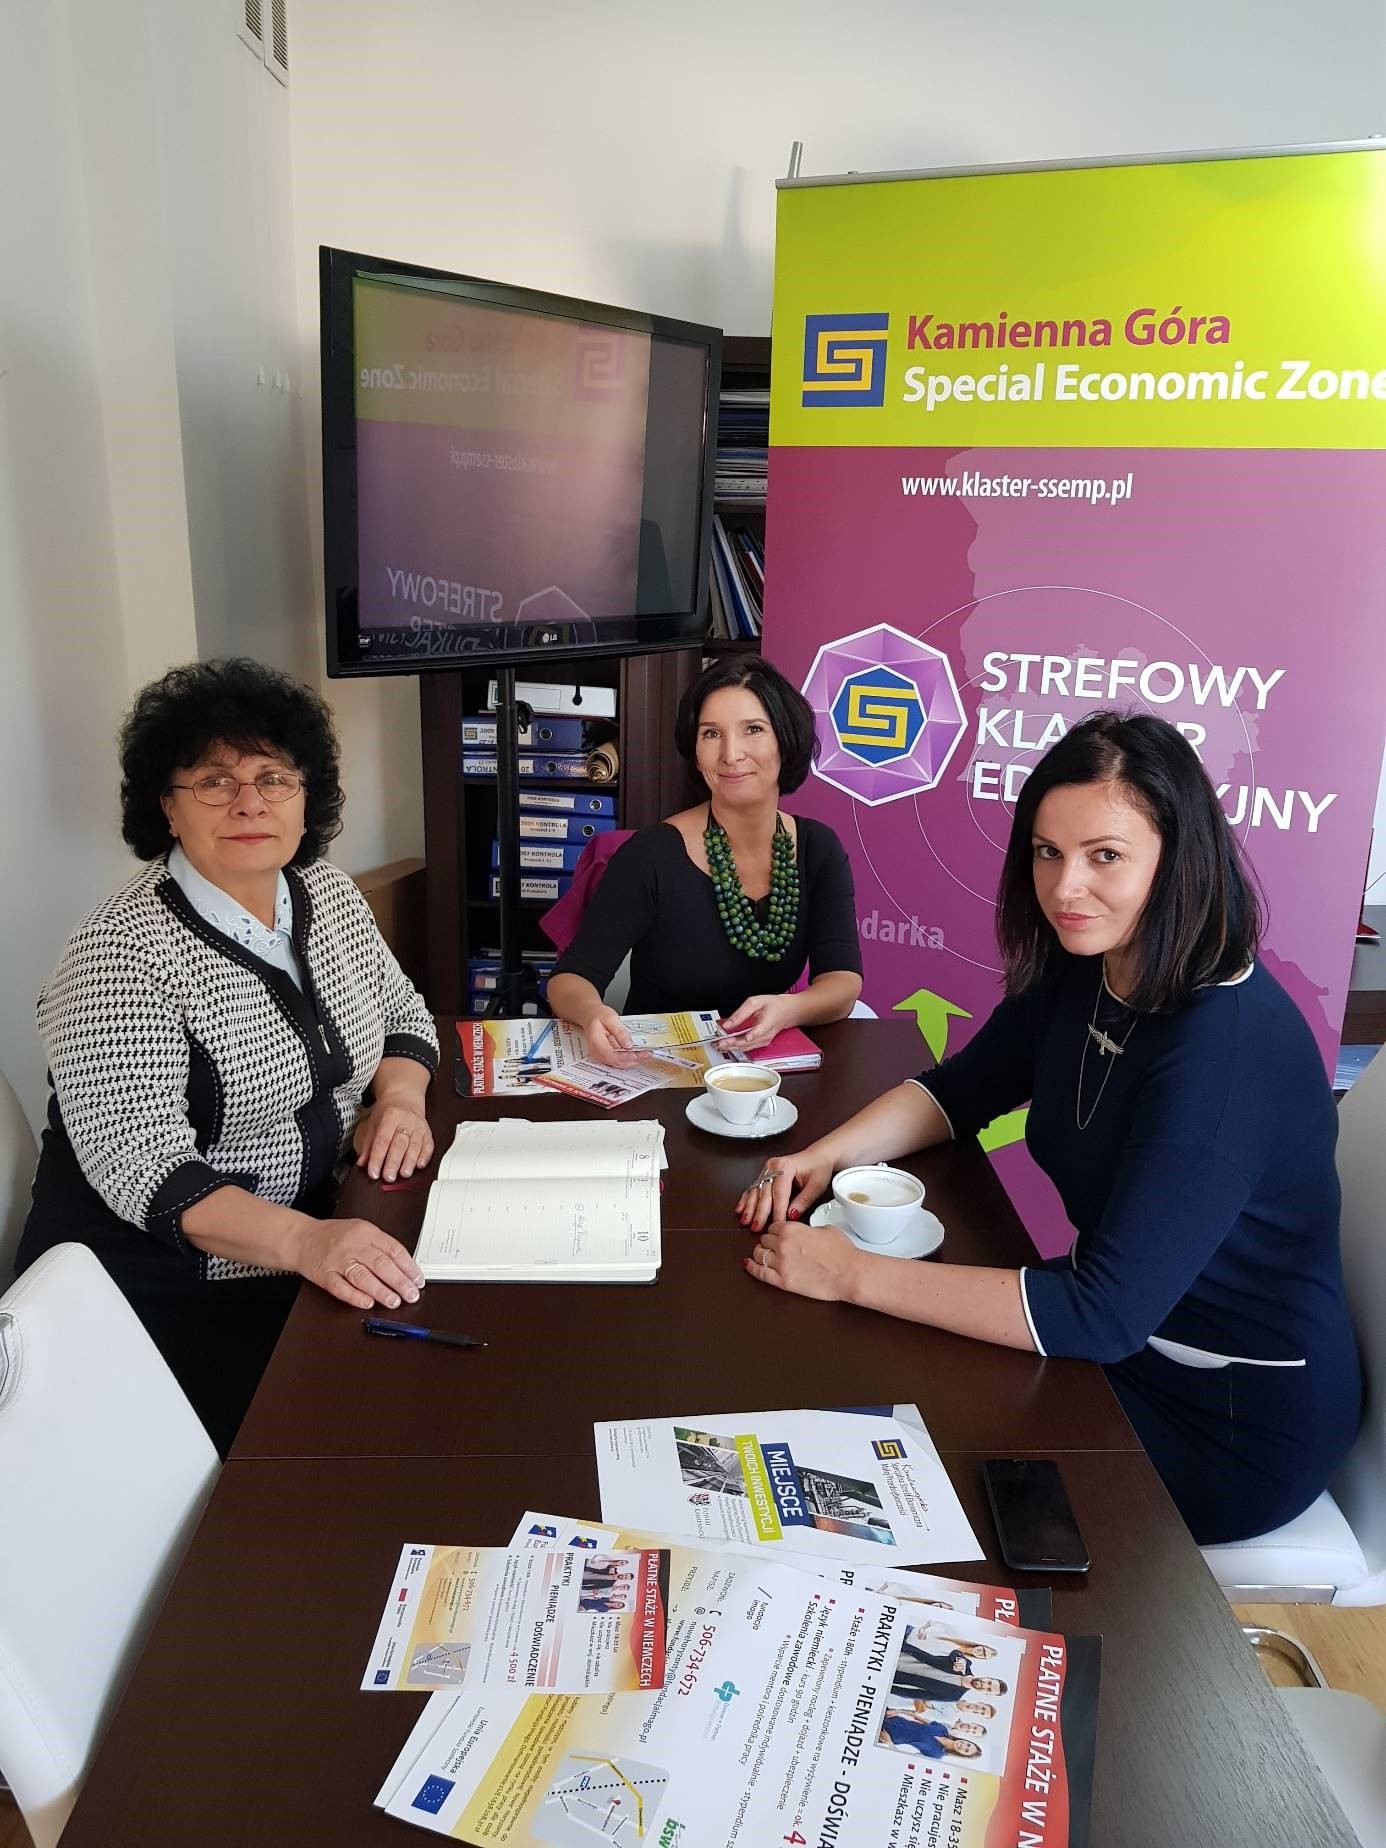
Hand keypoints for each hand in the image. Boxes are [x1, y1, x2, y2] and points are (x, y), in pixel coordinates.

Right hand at [291, 1215, 424, 1309]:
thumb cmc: (334, 1236)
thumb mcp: (361, 1230)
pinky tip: (367, 1303)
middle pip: (381, 1264)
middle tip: (411, 1294)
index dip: (408, 1267)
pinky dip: (355, 1297)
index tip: (418, 1280)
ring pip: (362, 1277)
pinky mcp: (324, 1275)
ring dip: (381, 1291)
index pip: (393, 1249)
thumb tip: (405, 1268)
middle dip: (399, 1281)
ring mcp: (338, 1260)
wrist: (302, 1238)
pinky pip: (341, 1288)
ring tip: (394, 1301)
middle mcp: (353, 1245)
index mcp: (366, 1232)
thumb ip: (381, 1246)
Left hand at [354, 1095, 433, 1181]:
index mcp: (389, 1117)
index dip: (377, 1158)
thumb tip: (362, 1163)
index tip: (373, 1172)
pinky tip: (419, 1165)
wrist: (404, 1097)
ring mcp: (418, 1126)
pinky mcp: (427, 1131)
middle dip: (394, 1162)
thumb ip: (368, 1145)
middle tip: (388, 1177)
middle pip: (399, 1144)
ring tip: (404, 1174)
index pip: (382, 1140)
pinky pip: (428, 1144)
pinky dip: (425, 1156)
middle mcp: (405, 1121)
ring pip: (415, 1145)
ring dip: (410, 1161)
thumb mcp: (373, 1123)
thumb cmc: (387, 1112)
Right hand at [585, 1007, 641, 1067]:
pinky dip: (629, 1057)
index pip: (613, 1057)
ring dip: (633, 1059)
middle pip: (618, 1063)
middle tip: (647, 1053)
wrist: (591, 1015)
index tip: (641, 1054)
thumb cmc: (598, 1015)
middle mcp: (597, 1053)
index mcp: (596, 1044)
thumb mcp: (611, 1018)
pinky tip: (637, 1052)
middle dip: (634, 1059)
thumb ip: (620, 1031)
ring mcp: (601, 1056)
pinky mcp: (606, 1056)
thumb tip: (628, 1044)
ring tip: (644, 1052)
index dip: (628, 1057)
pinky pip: (619, 1060)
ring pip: (620, 1063)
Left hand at [717, 992, 796, 1052]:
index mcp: (767, 1022)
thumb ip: (741, 1013)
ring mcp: (764, 1041)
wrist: (786, 1011)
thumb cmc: (772, 1005)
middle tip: (719, 1043)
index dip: (752, 1035)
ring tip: (719, 1046)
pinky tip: (727, 1046)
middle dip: (733, 1044)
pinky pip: (748, 1047)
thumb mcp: (755, 1002)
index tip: (746, 1037)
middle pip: (748, 1042)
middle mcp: (766, 1035)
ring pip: (747, 1047)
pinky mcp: (761, 1043)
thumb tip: (728, 1024)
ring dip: (733, 1047)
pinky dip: (737, 1047)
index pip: (759, 1031)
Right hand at [735, 1147, 833, 1230]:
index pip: (780, 1192)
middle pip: (764, 1192)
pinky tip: (741, 1209)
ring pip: (756, 1190)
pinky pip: (754, 1187)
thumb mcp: (816, 1185)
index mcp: (786, 1166)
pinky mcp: (765, 1174)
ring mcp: (768, 1169)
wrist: (818, 1156)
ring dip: (750, 1207)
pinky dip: (747, 1199)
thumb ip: (804, 1200)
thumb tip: (791, 1214)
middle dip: (760, 1212)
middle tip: (757, 1227)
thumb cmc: (818, 1167)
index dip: (777, 1210)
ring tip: (746, 1220)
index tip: (777, 1224)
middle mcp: (774, 1166)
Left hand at [743, 1219, 863, 1303]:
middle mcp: (782, 1244)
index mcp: (791, 1228)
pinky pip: (760, 1273)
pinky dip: (752, 1268)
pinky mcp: (783, 1281)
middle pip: (764, 1240)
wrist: (849, 1273)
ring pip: (759, 1254)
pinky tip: (748, 1265)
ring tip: (764, 1255)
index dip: (777, 1231)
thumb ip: (807, 1229)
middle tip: (773, 1246)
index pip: (773, 1226)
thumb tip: (802, 1233)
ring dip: (760, 1253)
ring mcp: (781, 1263)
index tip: (779, 1235)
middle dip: (768, 1242)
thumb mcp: (825, 1229)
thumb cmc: (842, 1252)